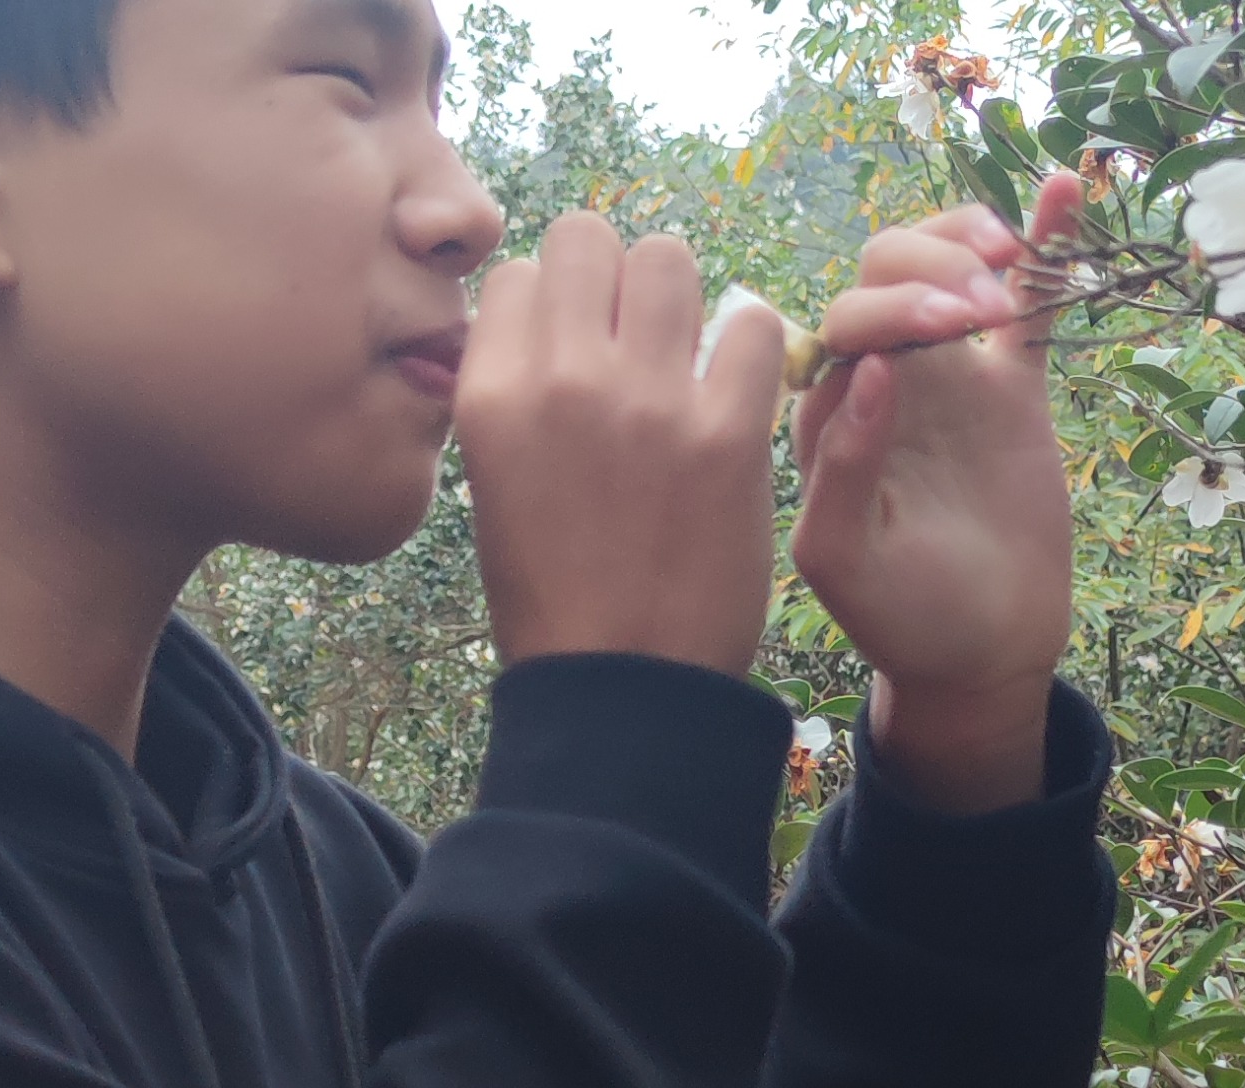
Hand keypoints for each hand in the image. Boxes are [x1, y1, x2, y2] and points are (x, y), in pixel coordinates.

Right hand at [456, 214, 786, 677]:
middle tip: (630, 336)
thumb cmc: (555, 601)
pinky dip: (748, 348)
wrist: (623, 692)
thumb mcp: (495, 491)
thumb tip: (534, 320)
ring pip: (669, 258)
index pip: (518, 275)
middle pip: (589, 239)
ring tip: (682, 354)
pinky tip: (734, 391)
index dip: (549, 305)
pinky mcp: (727, 434)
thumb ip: (511, 398)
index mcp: (490, 398)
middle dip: (610, 277)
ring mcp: (648, 404)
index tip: (570, 349)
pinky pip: (753, 326)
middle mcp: (562, 383)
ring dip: (678, 296)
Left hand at [791, 175, 1085, 813]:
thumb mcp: (846, 563)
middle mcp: (880, 383)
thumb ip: (837, 472)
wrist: (980, 651)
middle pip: (883, 275)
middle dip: (928, 272)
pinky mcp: (1011, 389)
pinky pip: (1026, 305)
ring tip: (1006, 263)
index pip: (842, 326)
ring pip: (942, 269)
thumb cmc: (901, 618)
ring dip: (968, 245)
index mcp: (827, 417)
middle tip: (977, 313)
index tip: (944, 332)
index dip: (887, 309)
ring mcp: (947, 378)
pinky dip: (1043, 247)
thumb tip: (867, 372)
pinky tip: (1061, 190)